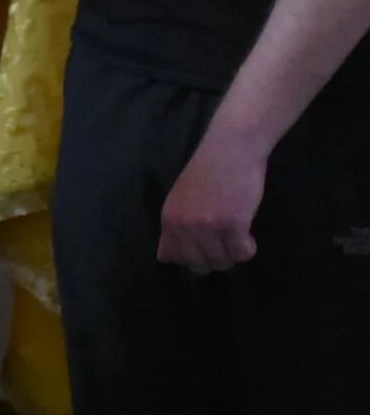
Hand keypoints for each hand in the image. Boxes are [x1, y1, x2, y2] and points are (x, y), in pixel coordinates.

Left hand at [157, 132, 265, 271]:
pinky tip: (248, 235)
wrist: (230, 149)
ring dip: (233, 254)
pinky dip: (247, 249)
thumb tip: (165, 258)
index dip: (191, 257)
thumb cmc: (209, 172)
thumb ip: (175, 227)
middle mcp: (184, 227)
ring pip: (222, 262)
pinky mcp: (233, 225)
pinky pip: (241, 254)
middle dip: (215, 259)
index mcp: (169, 220)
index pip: (172, 257)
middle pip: (199, 265)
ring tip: (238, 236)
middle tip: (227, 243)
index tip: (205, 247)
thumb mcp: (180, 200)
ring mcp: (208, 227)